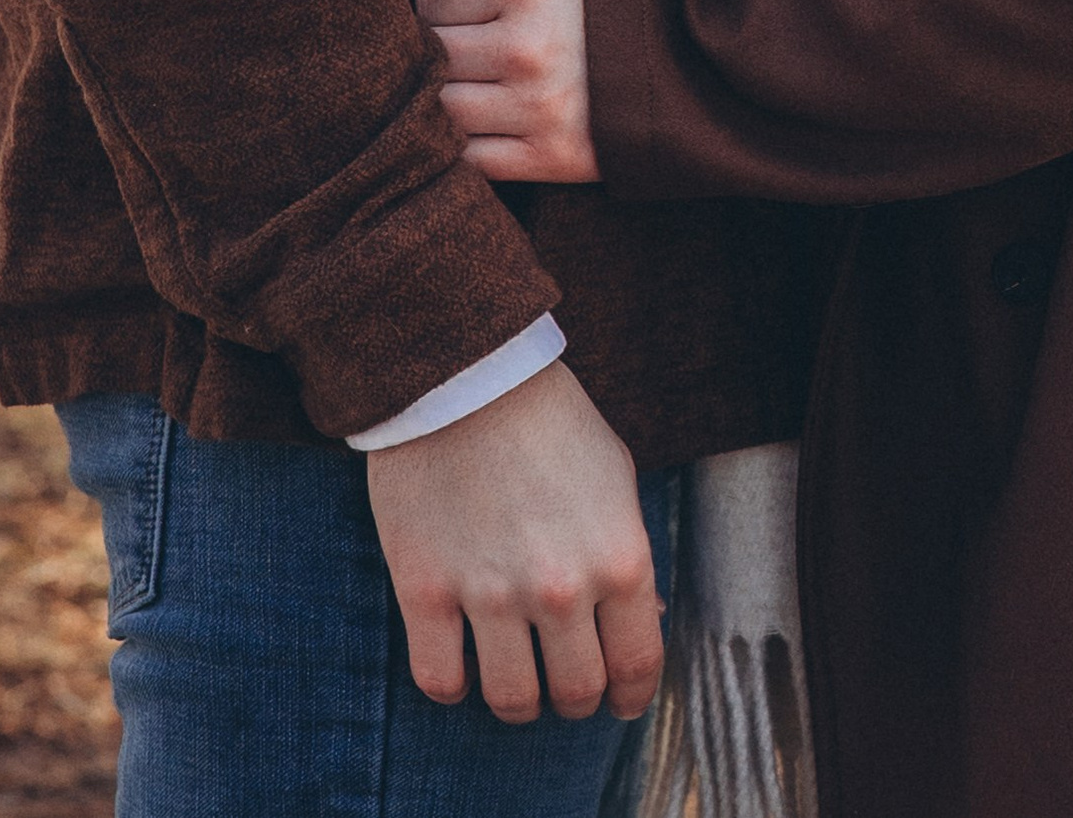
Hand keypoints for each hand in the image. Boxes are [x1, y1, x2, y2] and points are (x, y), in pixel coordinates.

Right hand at [367, 358, 661, 723]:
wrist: (462, 371)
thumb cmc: (548, 418)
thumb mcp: (615, 476)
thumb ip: (628, 552)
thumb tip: (647, 619)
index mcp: (619, 558)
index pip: (637, 666)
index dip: (630, 697)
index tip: (618, 701)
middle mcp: (561, 588)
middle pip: (574, 693)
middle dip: (574, 699)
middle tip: (561, 682)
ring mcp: (490, 593)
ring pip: (511, 702)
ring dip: (517, 701)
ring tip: (513, 677)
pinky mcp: (425, 591)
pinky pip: (439, 681)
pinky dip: (451, 686)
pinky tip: (457, 661)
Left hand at [418, 0, 598, 184]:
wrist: (716, 56)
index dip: (436, 1)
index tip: (449, 9)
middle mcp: (523, 48)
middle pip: (433, 54)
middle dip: (434, 48)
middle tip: (449, 48)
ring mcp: (536, 108)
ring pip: (443, 109)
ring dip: (444, 98)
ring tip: (461, 86)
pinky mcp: (552, 158)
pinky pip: (474, 160)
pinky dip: (464, 146)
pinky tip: (481, 127)